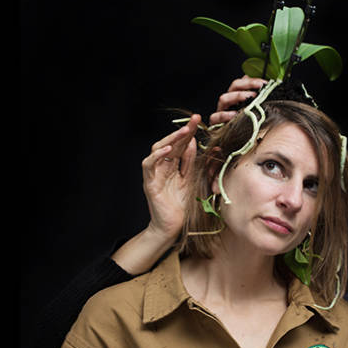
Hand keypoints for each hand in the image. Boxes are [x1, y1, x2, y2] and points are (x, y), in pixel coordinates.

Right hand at [141, 114, 200, 241]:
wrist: (172, 227)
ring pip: (157, 149)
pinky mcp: (149, 183)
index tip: (199, 120)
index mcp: (173, 165)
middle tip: (194, 120)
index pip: (181, 144)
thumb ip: (193, 163)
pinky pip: (149, 165)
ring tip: (184, 132)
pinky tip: (169, 149)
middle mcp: (162, 167)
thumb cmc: (181, 206)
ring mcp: (154, 174)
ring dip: (171, 139)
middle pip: (170, 143)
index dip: (189, 132)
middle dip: (183, 131)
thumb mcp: (192, 180)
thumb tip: (197, 143)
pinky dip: (157, 156)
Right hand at [209, 75, 268, 124]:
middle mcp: (228, 102)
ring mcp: (221, 111)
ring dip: (237, 97)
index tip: (264, 84)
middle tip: (257, 91)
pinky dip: (224, 115)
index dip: (251, 81)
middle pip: (234, 87)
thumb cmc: (244, 127)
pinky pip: (216, 117)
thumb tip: (263, 87)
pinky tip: (234, 115)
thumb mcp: (253, 113)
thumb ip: (255, 99)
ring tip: (248, 100)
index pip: (241, 83)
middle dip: (246, 86)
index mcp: (236, 97)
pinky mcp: (216, 124)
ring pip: (224, 98)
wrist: (234, 144)